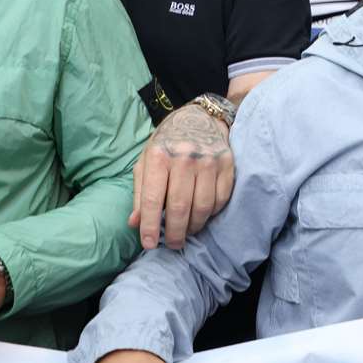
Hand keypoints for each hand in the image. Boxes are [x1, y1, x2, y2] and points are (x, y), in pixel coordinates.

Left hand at [130, 102, 236, 249]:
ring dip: (194, 226)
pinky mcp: (227, 164)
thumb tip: (135, 223)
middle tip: (172, 244)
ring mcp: (208, 160)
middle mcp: (184, 157)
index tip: (149, 245)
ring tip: (187, 231)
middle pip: (179, 208)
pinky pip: (220, 199)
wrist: (200, 117)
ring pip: (202, 207)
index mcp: (159, 156)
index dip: (149, 226)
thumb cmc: (168, 143)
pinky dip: (211, 213)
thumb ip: (140, 192)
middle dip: (174, 233)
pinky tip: (202, 214)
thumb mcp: (146, 161)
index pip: (152, 200)